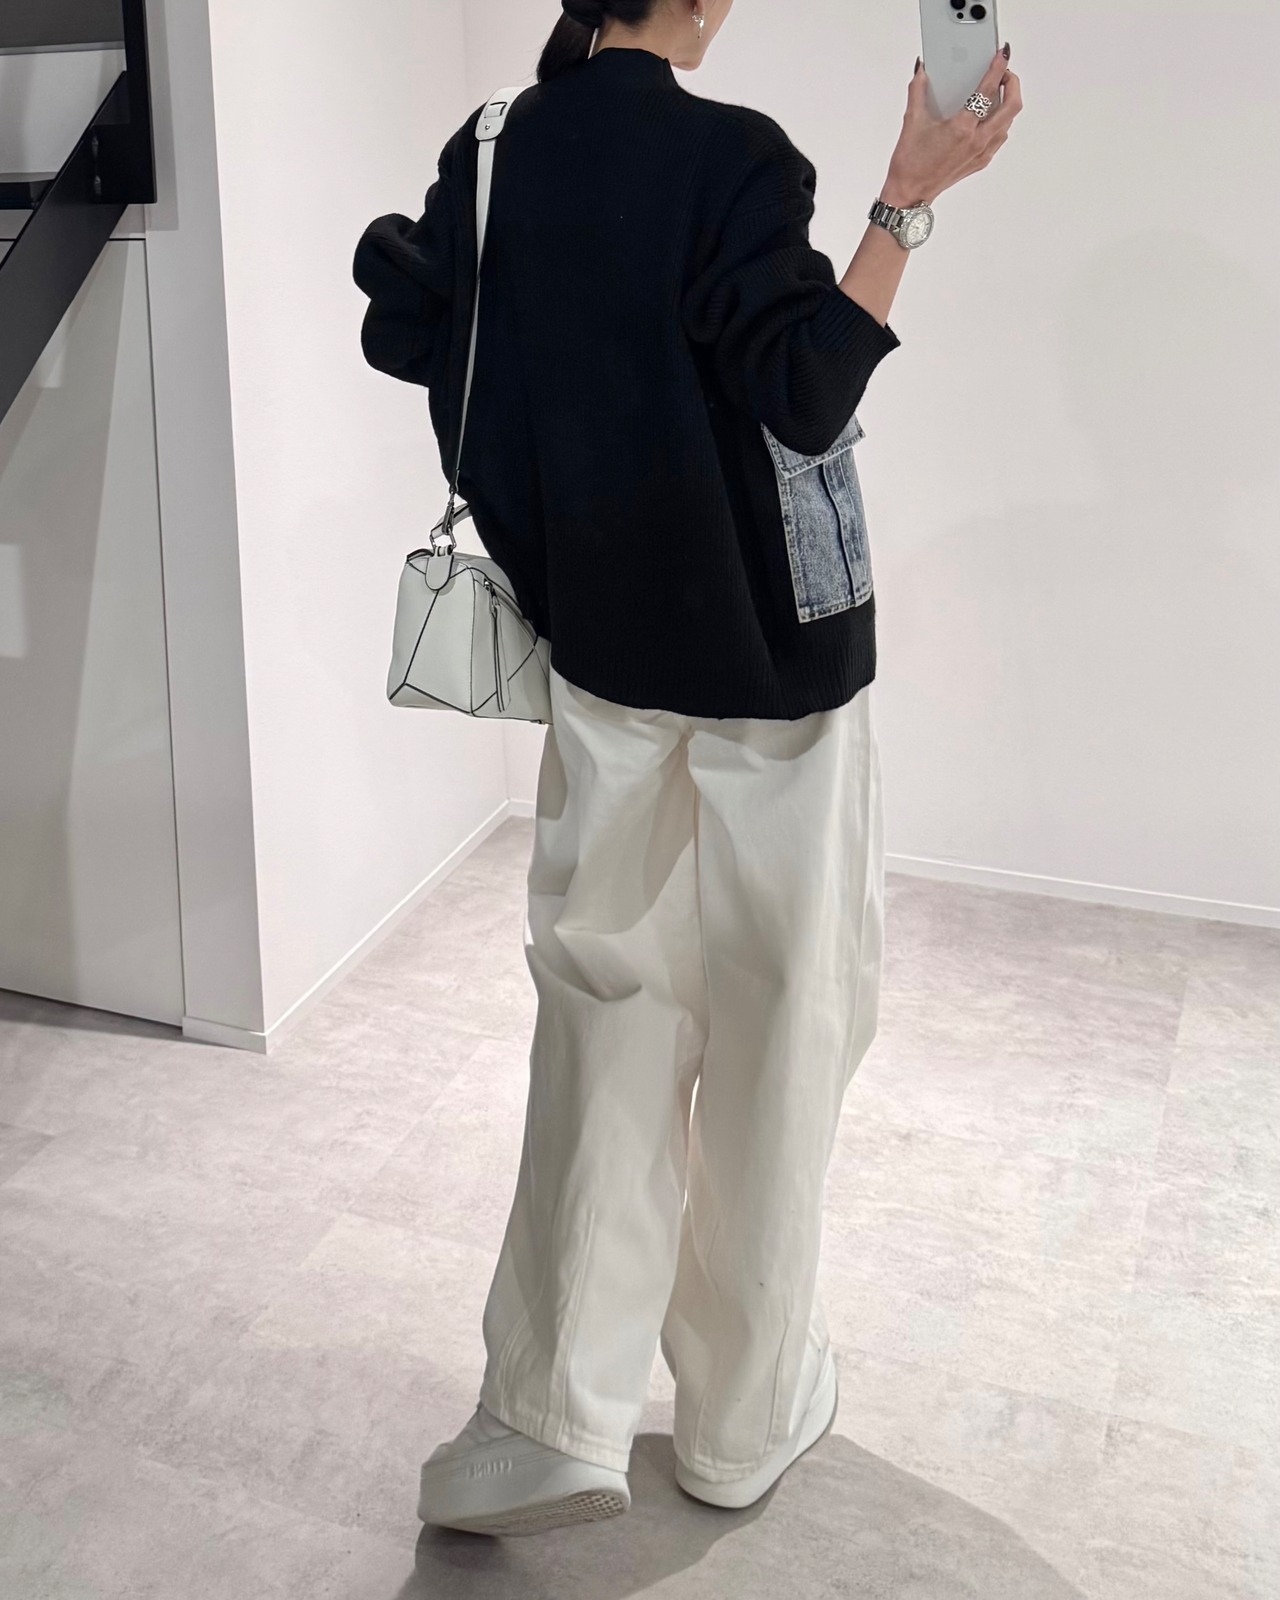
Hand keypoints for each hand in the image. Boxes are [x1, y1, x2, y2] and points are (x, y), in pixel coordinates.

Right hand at [882, 48, 1023, 206]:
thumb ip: (917, 90)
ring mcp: (981, 153)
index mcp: (962, 128)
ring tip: (997, 91)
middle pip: (1012, 106)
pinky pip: (1000, 136)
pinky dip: (1000, 121)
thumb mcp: (912, 121)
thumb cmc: (910, 163)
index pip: (987, 91)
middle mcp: (977, 141)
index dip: (997, 68)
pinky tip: (989, 115)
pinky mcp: (981, 162)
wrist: (910, 194)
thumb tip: (921, 70)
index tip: (1002, 54)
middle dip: (1012, 83)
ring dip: (1007, 103)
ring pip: (1008, 122)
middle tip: (1004, 72)